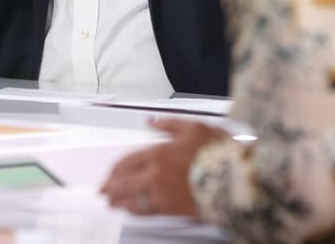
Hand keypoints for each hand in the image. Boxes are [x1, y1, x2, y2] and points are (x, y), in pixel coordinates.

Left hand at [100, 118, 229, 216]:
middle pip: (123, 183)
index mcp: (158, 153)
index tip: (111, 172)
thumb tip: (150, 122)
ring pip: (130, 199)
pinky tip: (130, 211)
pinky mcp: (169, 209)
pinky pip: (144, 212)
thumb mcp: (194, 128)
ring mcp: (160, 194)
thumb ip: (169, 124)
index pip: (127, 162)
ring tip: (111, 203)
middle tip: (103, 190)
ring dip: (117, 201)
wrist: (232, 178)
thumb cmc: (216, 152)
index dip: (116, 169)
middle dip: (110, 187)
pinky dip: (133, 211)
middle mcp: (154, 175)